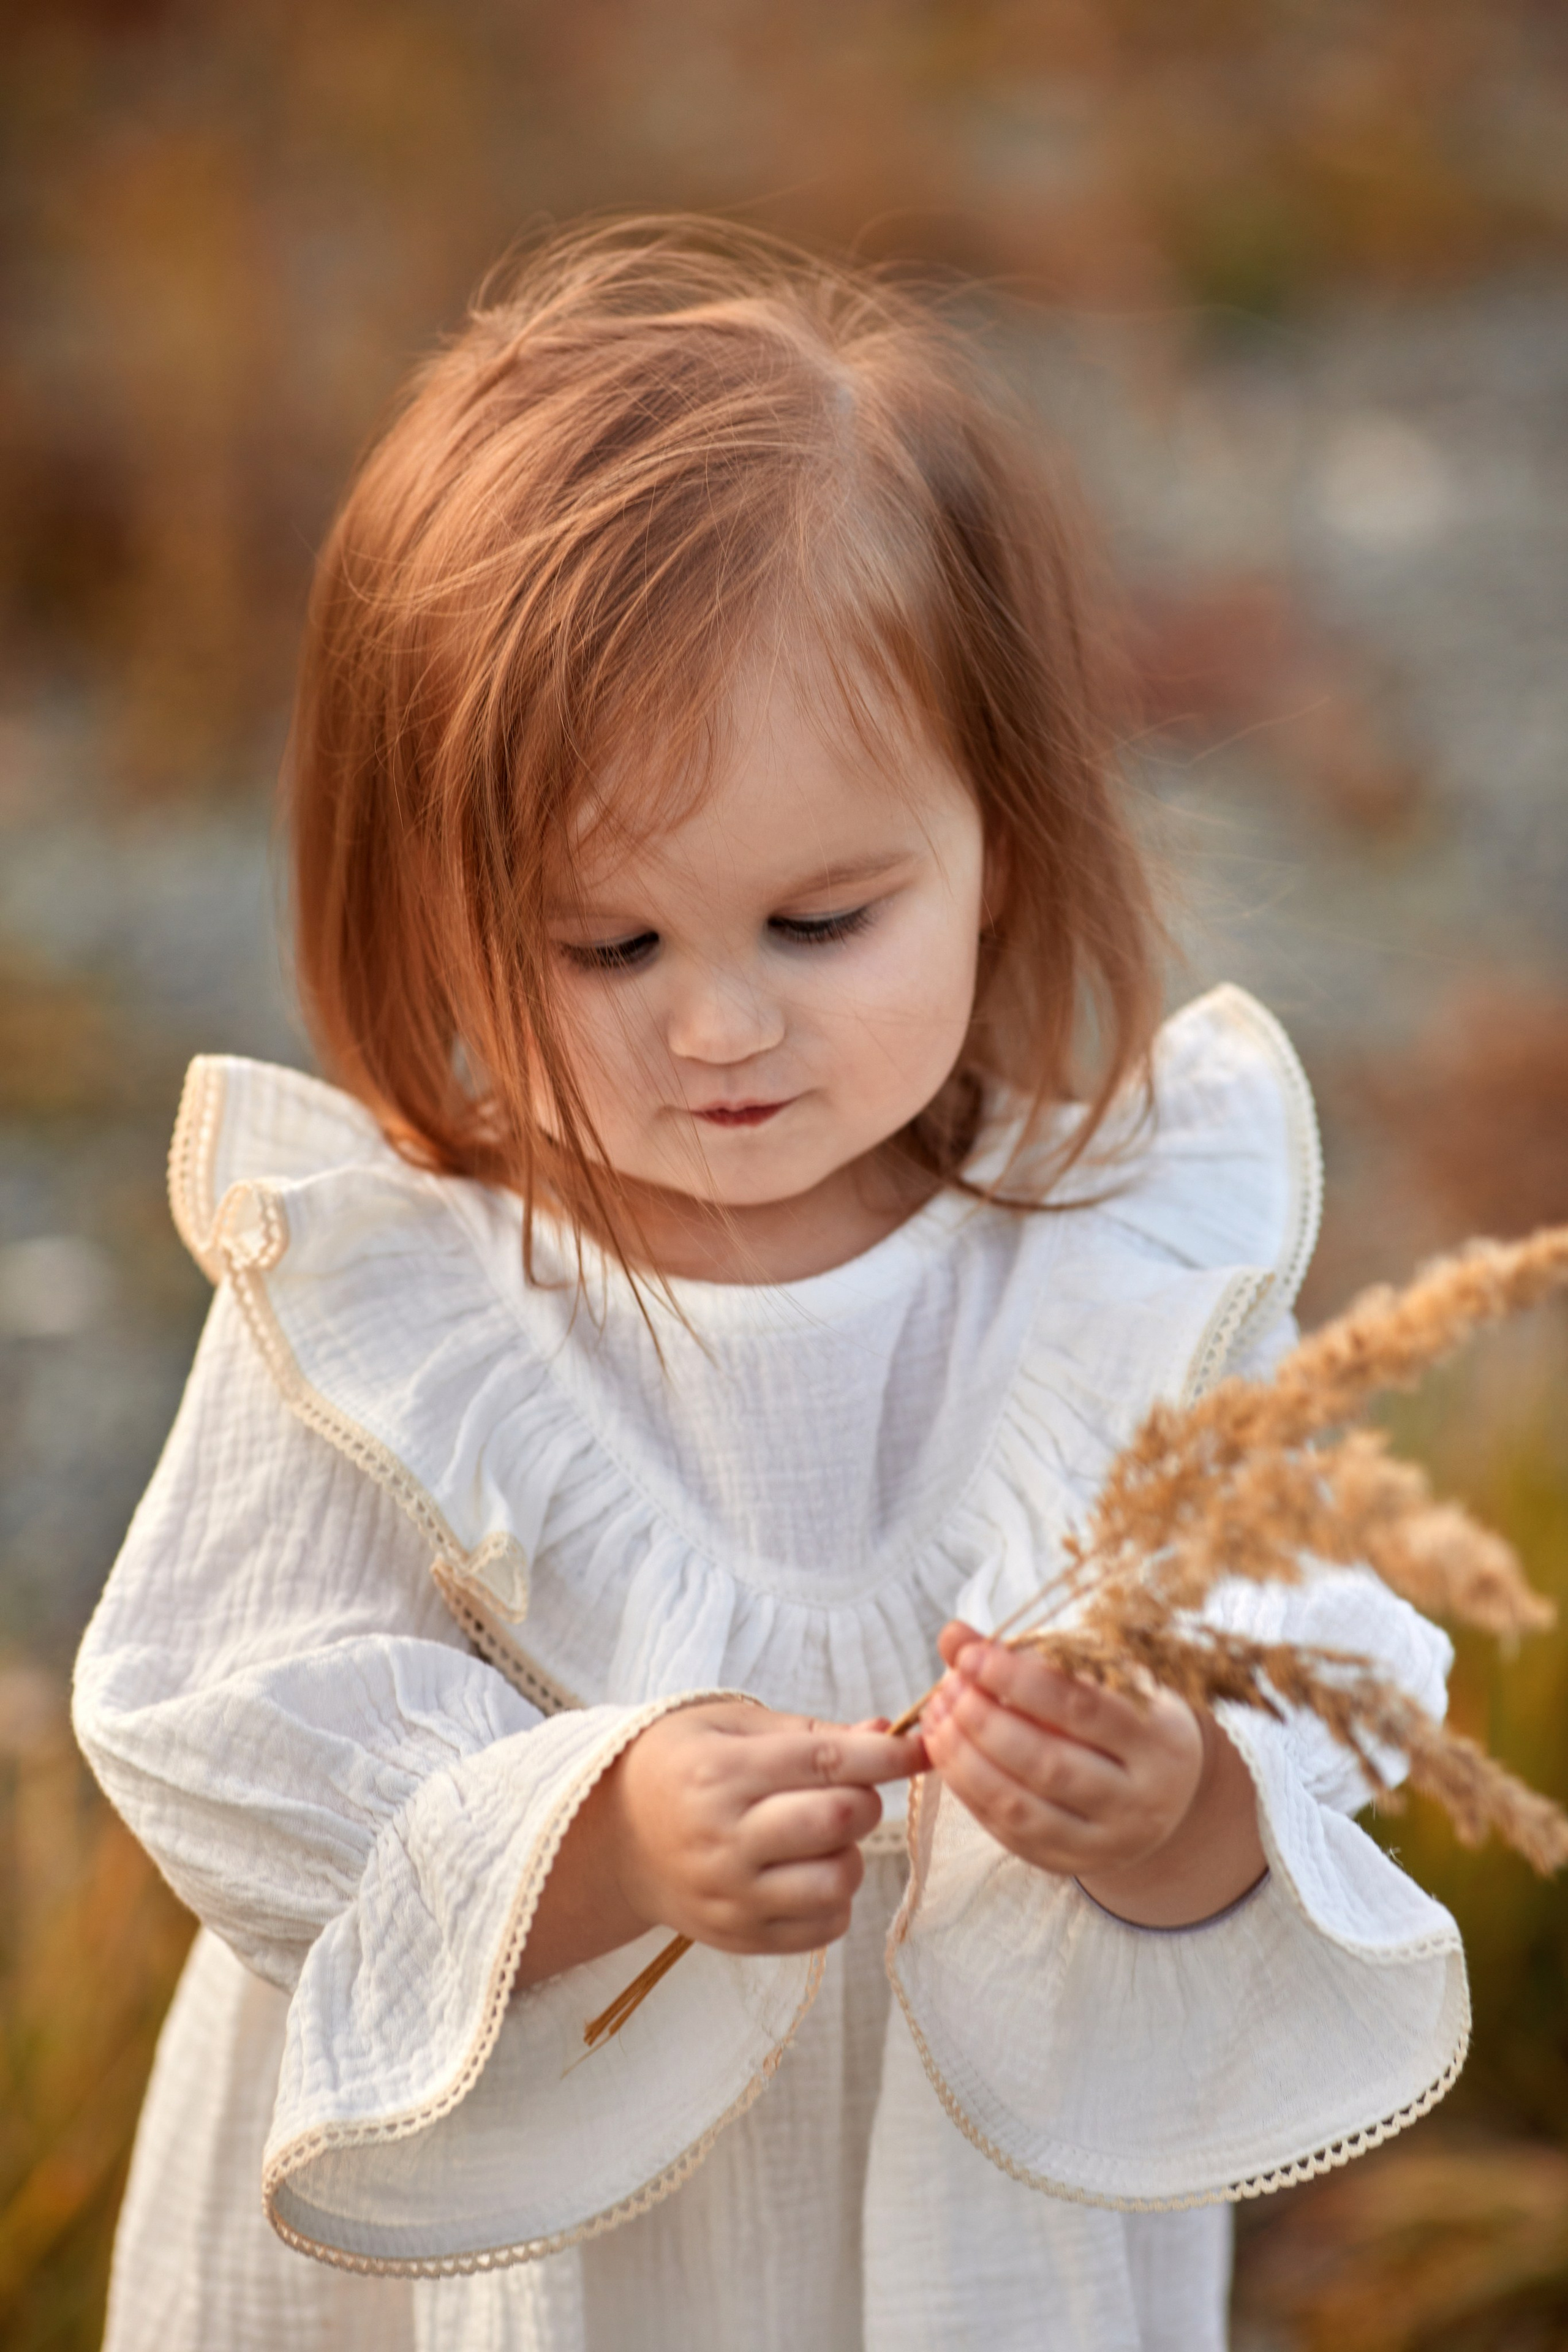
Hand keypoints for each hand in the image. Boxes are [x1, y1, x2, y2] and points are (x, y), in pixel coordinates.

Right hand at [515, 1699, 924, 1984]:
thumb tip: (883, 1735)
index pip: (824, 1761)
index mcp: (720, 1771)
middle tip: (849, 1790)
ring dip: (850, 1854)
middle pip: (838, 1821)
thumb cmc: (683, 1765)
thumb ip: (809, 1732)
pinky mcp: (739, 1937)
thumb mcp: (730, 1726)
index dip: (886, 1755)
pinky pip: (824, 1927)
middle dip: (866, 1801)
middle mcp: (723, 1837)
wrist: (619, 1840)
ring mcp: (731, 1895)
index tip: (922, 1746)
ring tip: (821, 1836)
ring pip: (838, 1880)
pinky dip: (834, 1899)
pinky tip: (806, 1871)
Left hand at [920, 1622, 1265, 1926]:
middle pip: (1050, 1764)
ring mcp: (1106, 1842)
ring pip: (1023, 1808)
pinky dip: (969, 1791)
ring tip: (938, 1718)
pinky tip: (945, 1754)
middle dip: (985, 1723)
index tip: (971, 1657)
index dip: (1019, 1681)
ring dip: (966, 1760)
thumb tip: (952, 1634)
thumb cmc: (1125, 1716)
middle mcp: (1140, 1800)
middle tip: (948, 1688)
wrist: (1166, 1792)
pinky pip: (1008, 1832)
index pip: (1082, 1708)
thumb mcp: (1101, 1678)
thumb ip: (1029, 1654)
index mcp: (1159, 1741)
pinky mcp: (1070, 1864)